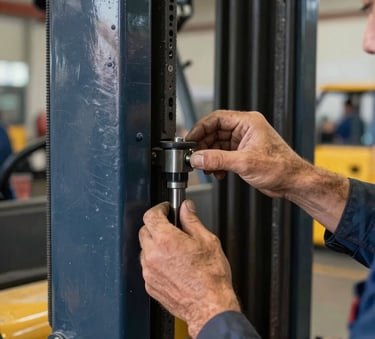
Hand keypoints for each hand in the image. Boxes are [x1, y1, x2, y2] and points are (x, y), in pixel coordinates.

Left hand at [139, 200, 239, 337]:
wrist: (209, 307)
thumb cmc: (211, 278)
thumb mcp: (207, 241)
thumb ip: (192, 220)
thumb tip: (186, 208)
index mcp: (167, 241)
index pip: (151, 215)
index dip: (159, 208)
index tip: (166, 209)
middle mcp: (153, 256)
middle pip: (144, 231)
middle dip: (156, 225)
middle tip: (171, 226)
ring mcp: (149, 272)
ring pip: (144, 249)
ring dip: (155, 244)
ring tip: (174, 248)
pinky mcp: (150, 285)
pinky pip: (147, 266)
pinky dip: (155, 261)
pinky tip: (172, 264)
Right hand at [186, 110, 309, 197]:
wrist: (292, 182)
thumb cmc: (281, 166)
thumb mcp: (244, 162)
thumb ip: (217, 159)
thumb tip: (198, 158)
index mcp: (247, 122)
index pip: (217, 119)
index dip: (201, 128)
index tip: (190, 139)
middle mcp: (245, 130)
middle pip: (215, 132)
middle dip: (203, 146)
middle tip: (194, 157)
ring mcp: (243, 142)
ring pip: (217, 145)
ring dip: (209, 157)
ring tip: (205, 167)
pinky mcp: (243, 154)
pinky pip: (223, 155)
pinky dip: (217, 164)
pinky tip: (216, 173)